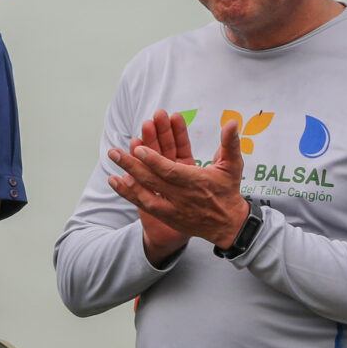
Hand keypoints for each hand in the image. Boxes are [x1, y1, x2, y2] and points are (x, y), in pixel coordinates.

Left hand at [109, 110, 252, 251]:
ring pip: (145, 192)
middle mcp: (181, 196)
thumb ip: (230, 143)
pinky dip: (129, 193)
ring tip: (113, 160)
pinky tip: (115, 180)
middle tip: (115, 151)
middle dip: (133, 164)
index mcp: (196, 181)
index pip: (171, 171)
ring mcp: (172, 207)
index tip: (139, 148)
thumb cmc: (228, 191)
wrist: (227, 225)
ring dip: (127, 176)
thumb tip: (233, 122)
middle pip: (153, 180)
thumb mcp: (233, 166)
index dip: (154, 160)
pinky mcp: (166, 215)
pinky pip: (144, 203)